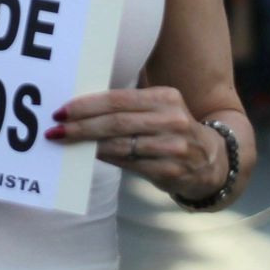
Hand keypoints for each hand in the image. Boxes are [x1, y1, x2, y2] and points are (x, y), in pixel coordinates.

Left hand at [47, 87, 223, 198]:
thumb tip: (78, 107)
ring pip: (121, 144)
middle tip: (55, 129)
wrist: (214, 161)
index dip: (86, 105)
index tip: (61, 110)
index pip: (117, 99)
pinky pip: (130, 163)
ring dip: (89, 144)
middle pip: (116, 122)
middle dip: (81, 126)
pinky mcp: (173, 171)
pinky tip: (91, 154)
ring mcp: (175, 148)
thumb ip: (126, 106)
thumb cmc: (170, 129)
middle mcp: (173, 120)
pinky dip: (107, 157)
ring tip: (66, 142)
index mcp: (166, 97)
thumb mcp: (157, 109)